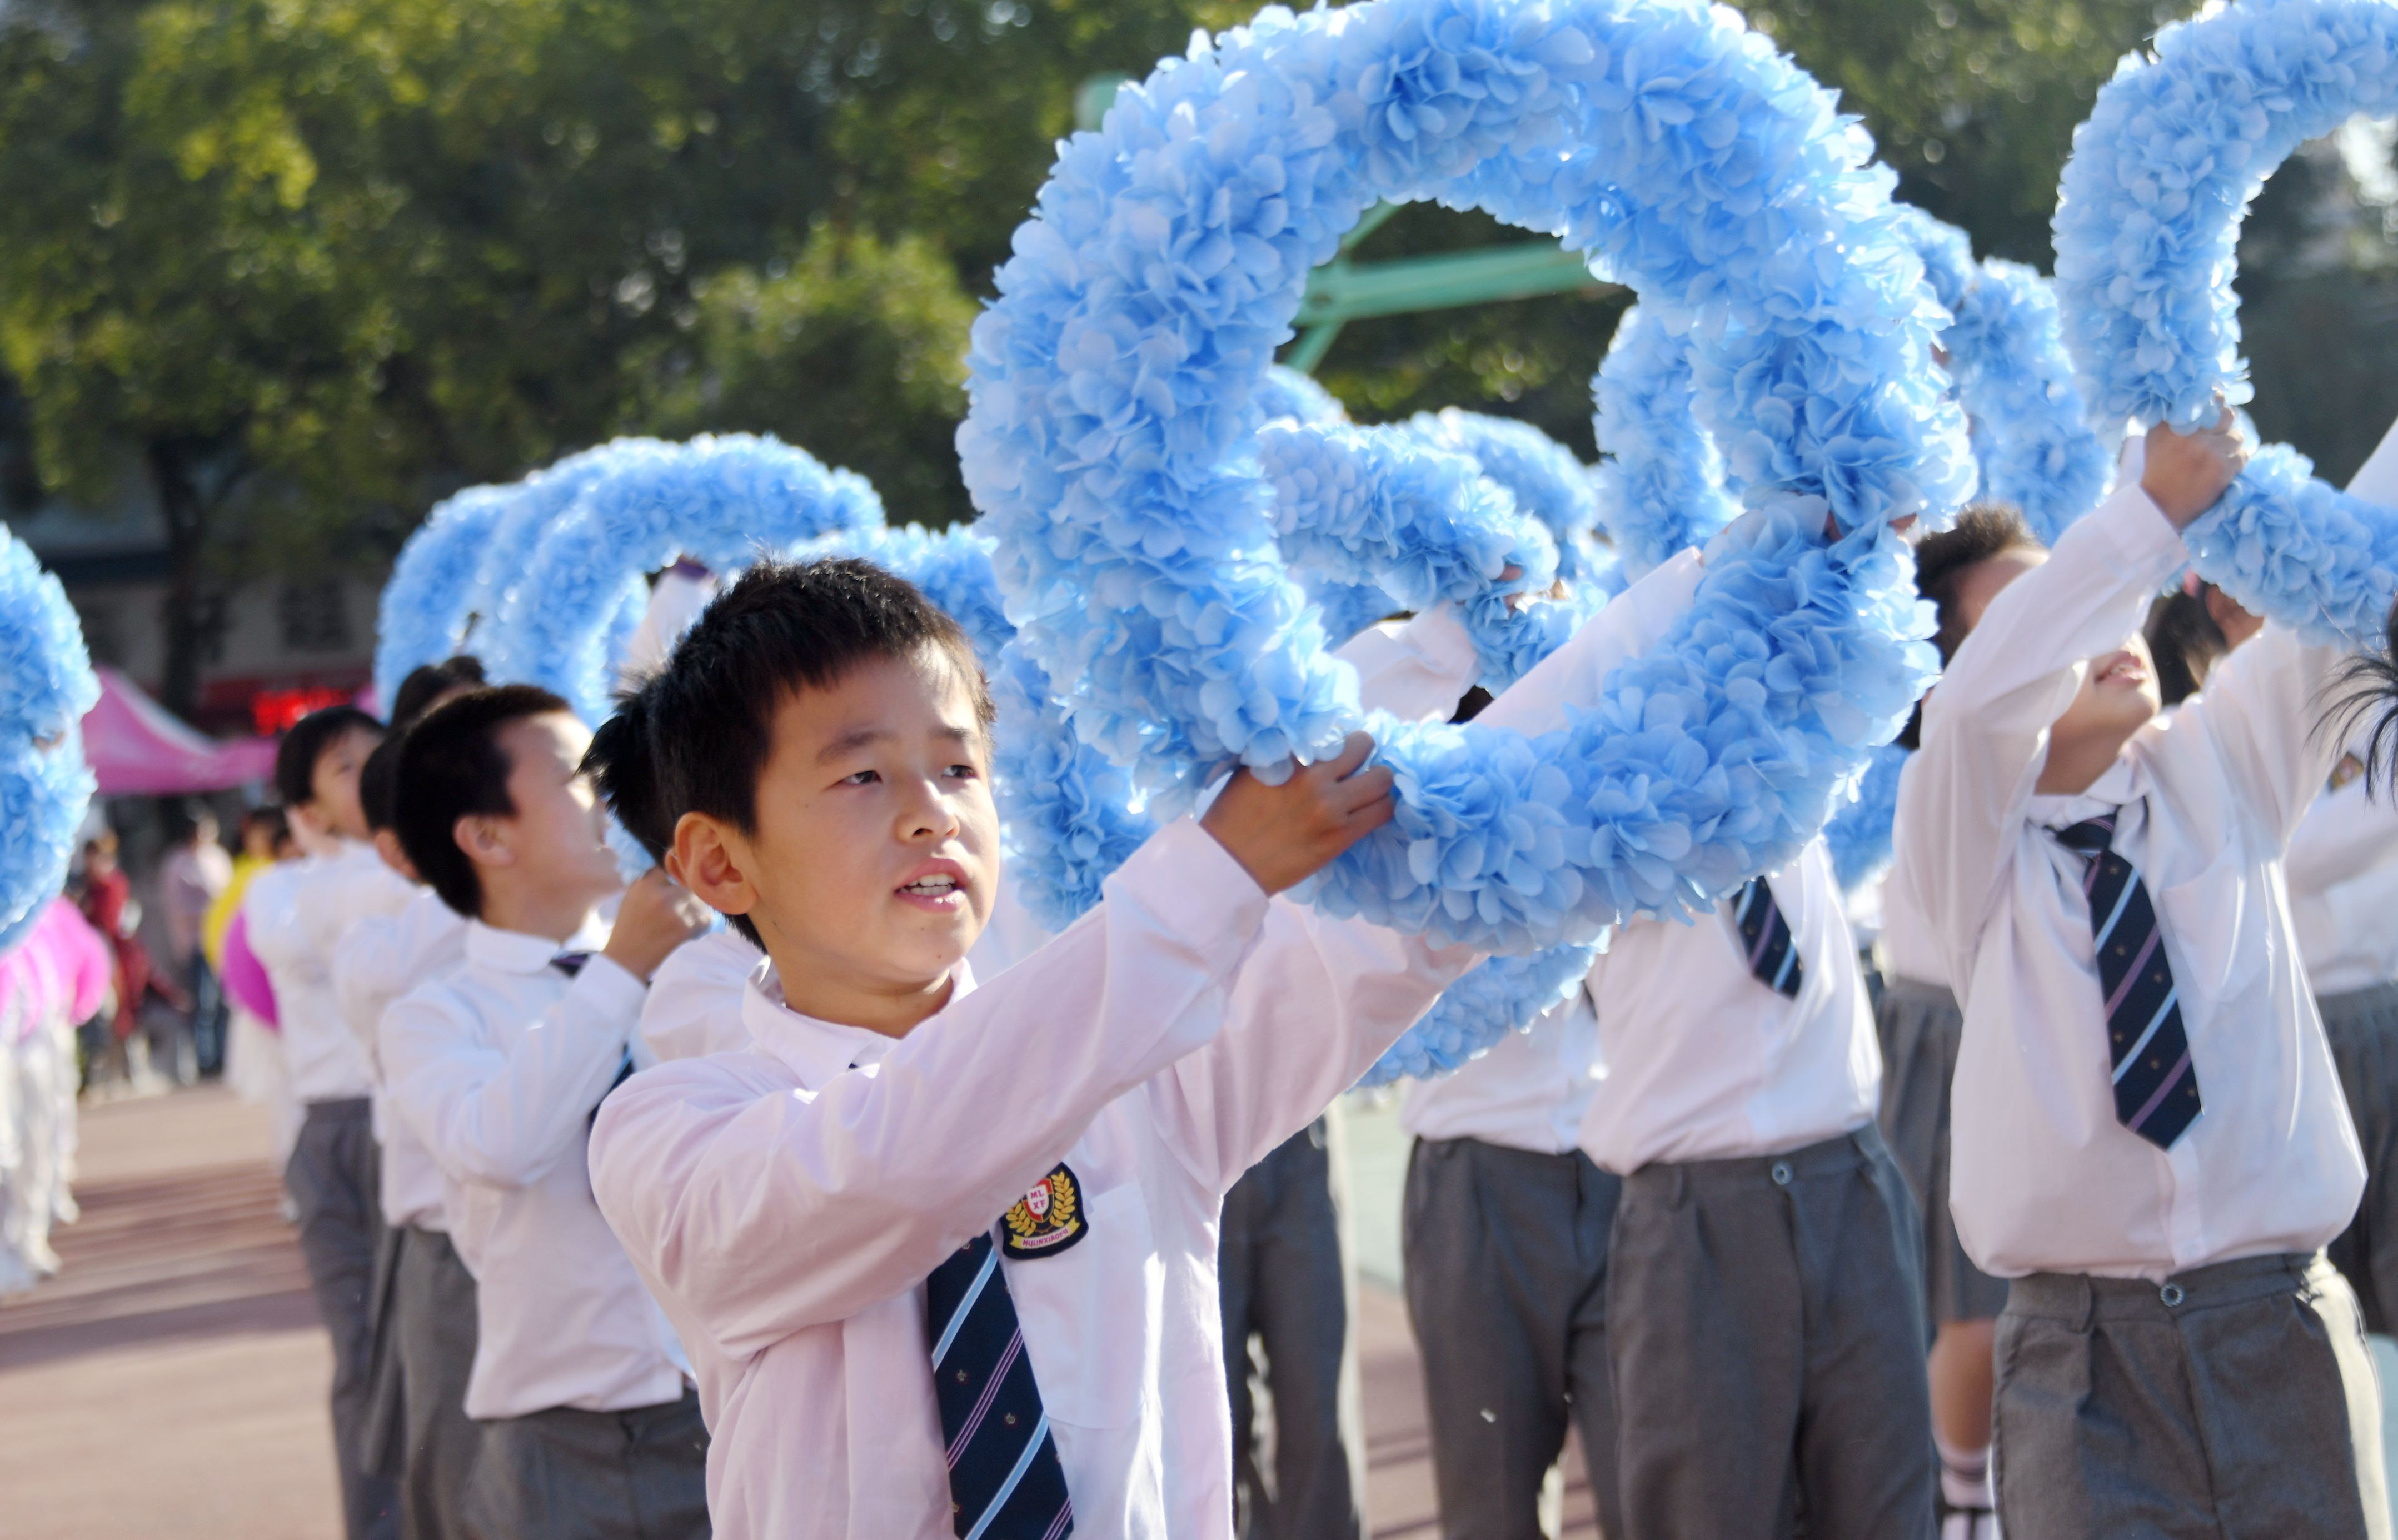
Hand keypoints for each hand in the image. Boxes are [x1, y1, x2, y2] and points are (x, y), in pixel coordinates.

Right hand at [600, 868, 713, 982]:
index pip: (670, 865)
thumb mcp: (633, 895)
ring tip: (685, 915)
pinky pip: (706, 917)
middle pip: (689, 882)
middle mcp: (661, 895)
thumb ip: (651, 879)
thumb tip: (674, 863)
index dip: (676, 872)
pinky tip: (689, 927)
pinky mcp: (686, 929)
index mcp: (645, 884)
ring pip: (700, 899)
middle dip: (689, 889)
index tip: (680, 875)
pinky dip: (700, 922)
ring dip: (696, 906)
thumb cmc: (630, 925)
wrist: (627, 958)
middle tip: (684, 900)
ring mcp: (676, 912)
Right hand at [1200, 732, 1396, 894]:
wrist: (1230, 863)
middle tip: (1357, 764)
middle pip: (1363, 746)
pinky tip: (1371, 809)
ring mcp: (1332, 807)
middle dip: (1363, 752)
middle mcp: (1315, 777)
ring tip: (1368, 789)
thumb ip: (1282, 755)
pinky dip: (1380, 807)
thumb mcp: (1250, 771)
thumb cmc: (1232, 816)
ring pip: (1382, 781)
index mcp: (1290, 758)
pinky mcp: (1342, 836)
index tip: (1337, 749)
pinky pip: (1382, 812)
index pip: (1331, 732)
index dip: (1336, 740)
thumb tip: (1309, 746)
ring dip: (1378, 781)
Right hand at [2142, 407, 2248, 528]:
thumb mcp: (2155, 438)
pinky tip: (2222, 469)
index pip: (2209, 400)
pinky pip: (2242, 457)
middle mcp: (2190, 434)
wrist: (2157, 506)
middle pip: (2228, 416)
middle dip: (2227, 425)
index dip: (2218, 402)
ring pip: (2237, 438)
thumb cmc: (2157, 471)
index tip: (2217, 409)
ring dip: (2230, 447)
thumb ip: (2172, 417)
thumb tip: (2199, 398)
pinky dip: (2235, 463)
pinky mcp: (2222, 469)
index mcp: (2172, 424)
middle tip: (2219, 436)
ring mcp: (2208, 451)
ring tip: (2217, 457)